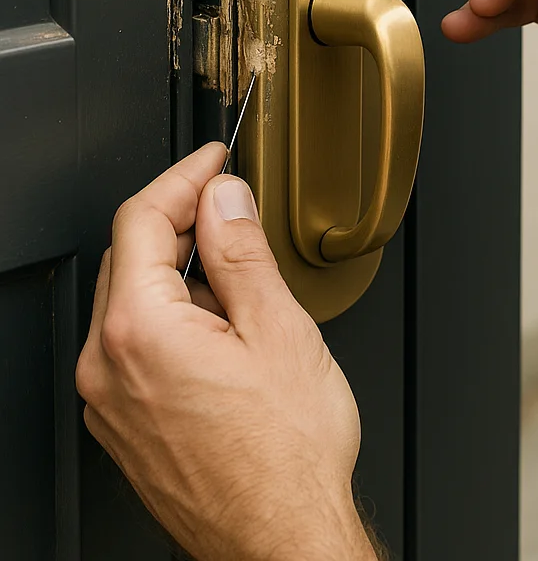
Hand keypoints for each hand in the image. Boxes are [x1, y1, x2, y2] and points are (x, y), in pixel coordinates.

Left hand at [76, 144, 376, 560]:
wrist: (281, 538)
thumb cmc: (287, 453)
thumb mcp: (278, 329)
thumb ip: (241, 251)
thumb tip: (225, 197)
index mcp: (139, 332)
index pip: (141, 219)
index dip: (182, 175)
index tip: (213, 158)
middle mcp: (107, 368)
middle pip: (129, 256)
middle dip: (179, 216)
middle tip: (229, 200)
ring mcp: (110, 402)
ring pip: (131, 301)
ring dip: (177, 266)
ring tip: (238, 266)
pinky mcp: (125, 424)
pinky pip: (134, 344)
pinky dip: (171, 312)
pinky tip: (220, 322)